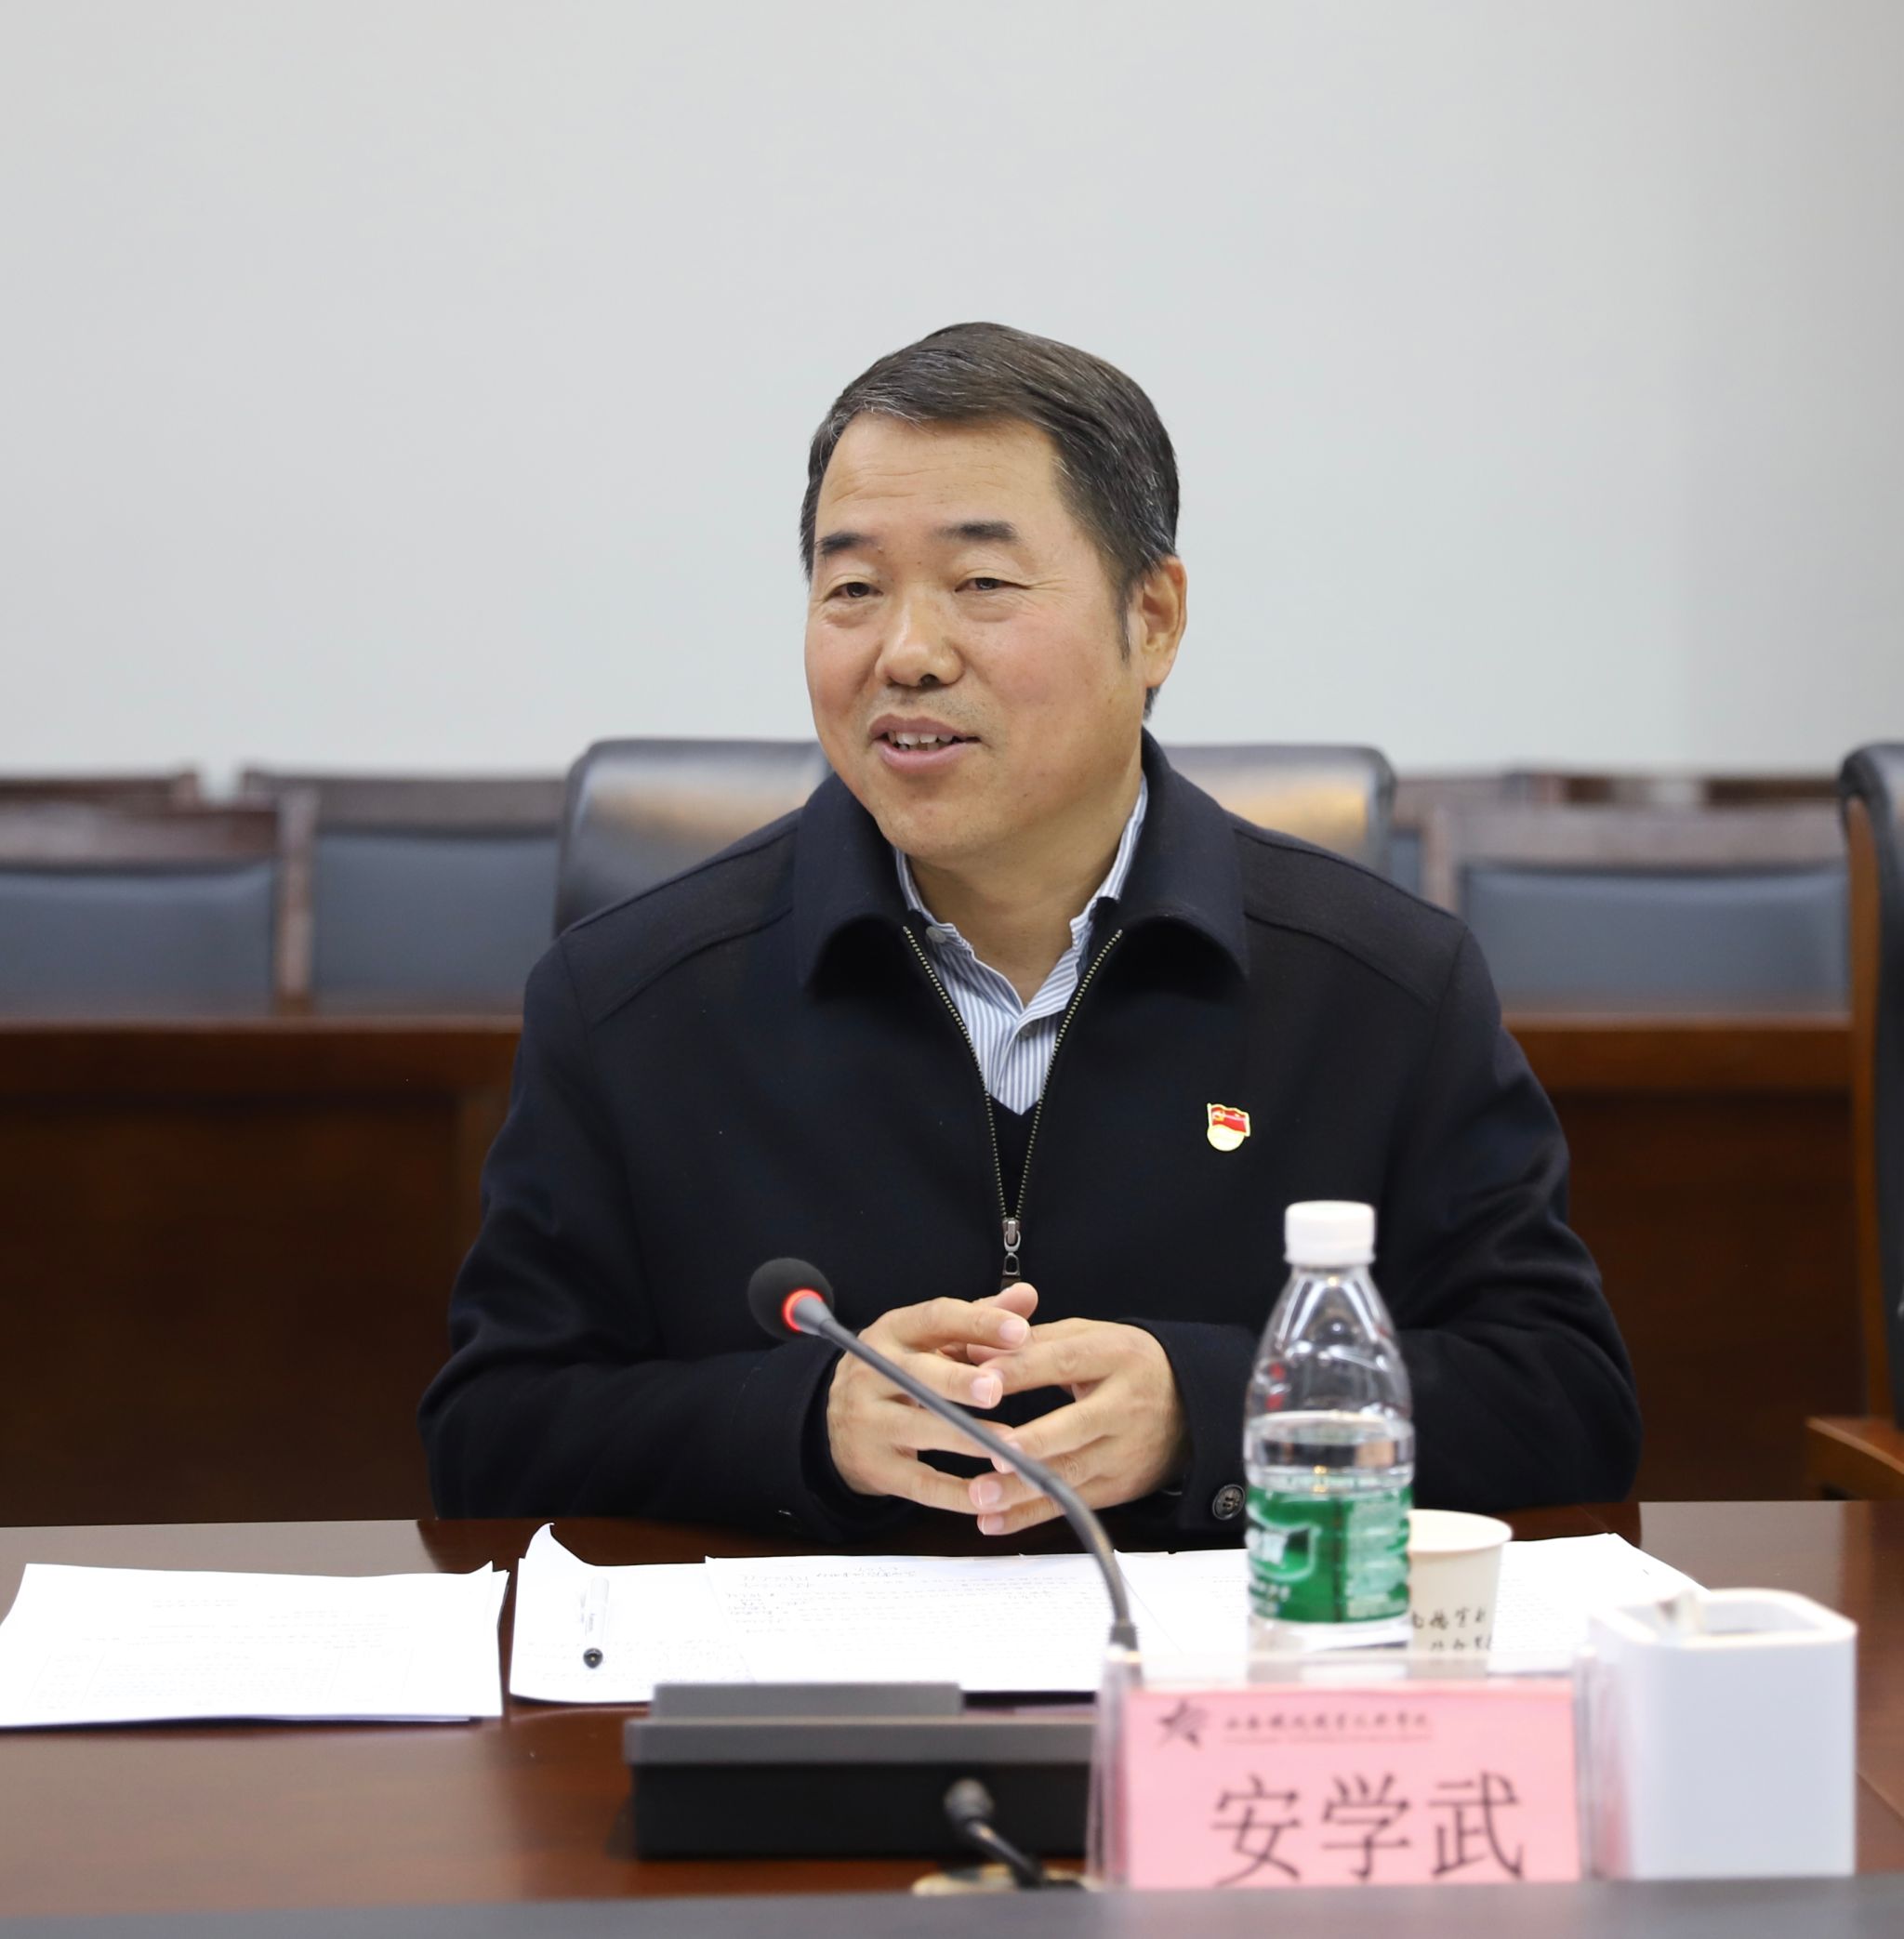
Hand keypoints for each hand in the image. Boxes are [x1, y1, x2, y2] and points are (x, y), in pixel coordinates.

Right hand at [825, 1284, 1038, 1506]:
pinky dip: (955, 1494)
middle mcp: (871, 1372)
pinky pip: (918, 1483)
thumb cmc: (906, 1370)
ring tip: (1008, 1446)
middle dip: (957, 1381)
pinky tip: (988, 1496)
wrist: (841, 1421)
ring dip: (965, 1439)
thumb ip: (981, 1319)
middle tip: (997, 1388)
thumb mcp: (933, 1339)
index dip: (977, 1323)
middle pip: (916, 1374)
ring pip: (918, 1430)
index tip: (1020, 1331)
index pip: (934, 1318)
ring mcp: (867, 1421)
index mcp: (893, 1332)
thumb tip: (1027, 1295)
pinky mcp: (874, 1466)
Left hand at [965, 1318, 1188, 1535]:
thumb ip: (1035, 1342)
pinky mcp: (1117, 1487)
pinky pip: (1070, 1503)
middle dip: (1035, 1441)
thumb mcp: (1090, 1338)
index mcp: (1113, 1357)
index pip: (1064, 1362)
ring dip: (1023, 1488)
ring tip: (981, 1495)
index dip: (1023, 1370)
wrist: (1192, 1403)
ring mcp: (1122, 1451)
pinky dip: (1030, 1516)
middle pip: (1077, 1425)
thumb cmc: (1127, 1365)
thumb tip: (975, 1348)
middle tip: (994, 1451)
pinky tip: (995, 1521)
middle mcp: (1122, 1406)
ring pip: (1071, 1472)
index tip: (982, 1380)